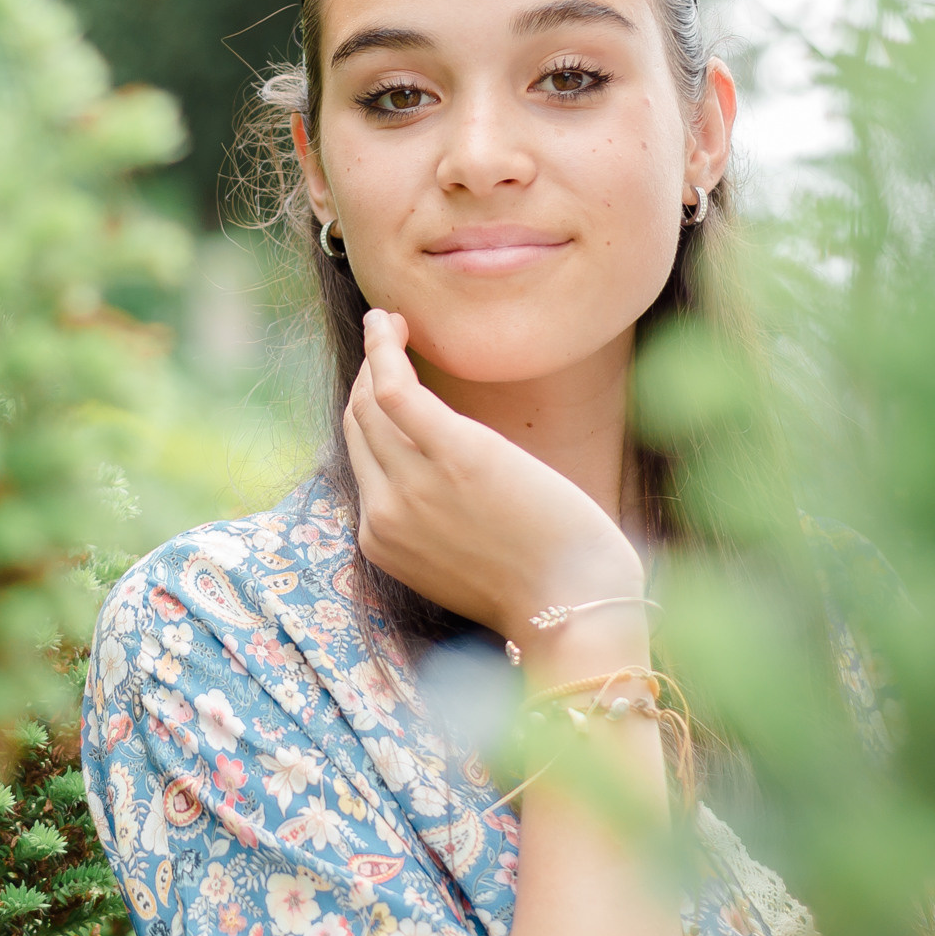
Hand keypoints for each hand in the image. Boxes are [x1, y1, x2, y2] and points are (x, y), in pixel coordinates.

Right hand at [343, 309, 644, 665]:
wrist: (575, 610)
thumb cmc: (544, 586)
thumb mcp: (467, 561)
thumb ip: (440, 522)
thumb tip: (450, 484)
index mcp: (383, 540)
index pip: (362, 461)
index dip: (367, 412)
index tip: (384, 377)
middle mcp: (385, 512)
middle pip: (359, 425)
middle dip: (367, 376)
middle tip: (387, 338)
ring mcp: (413, 484)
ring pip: (370, 402)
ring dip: (375, 354)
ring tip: (392, 325)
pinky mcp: (453, 455)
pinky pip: (394, 390)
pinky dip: (385, 351)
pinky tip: (391, 325)